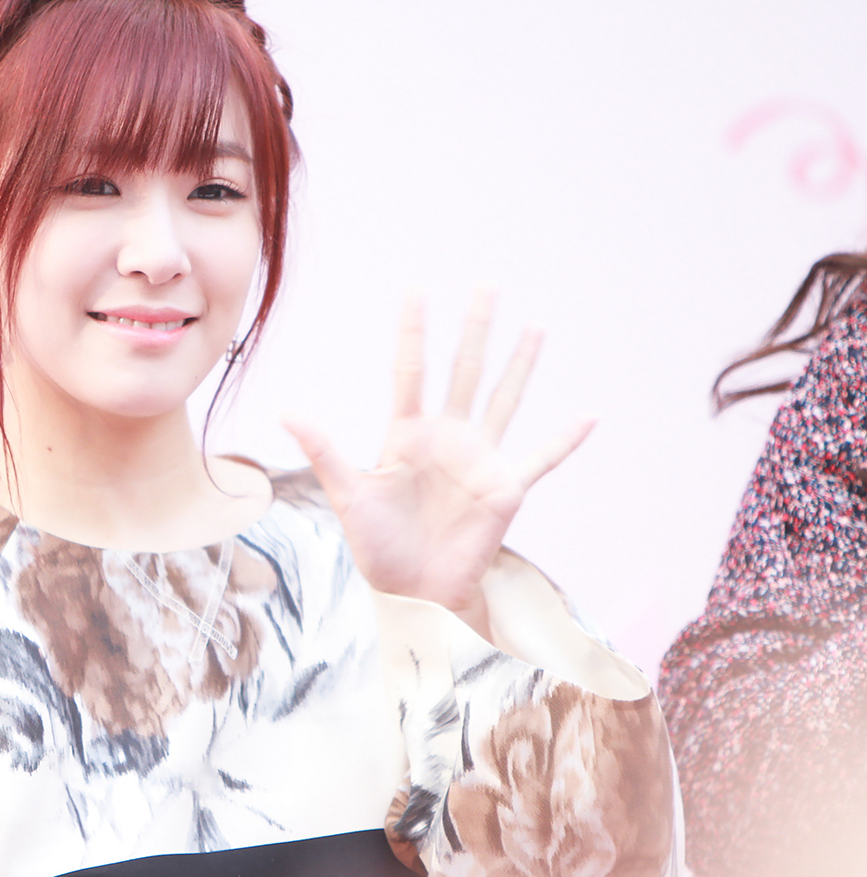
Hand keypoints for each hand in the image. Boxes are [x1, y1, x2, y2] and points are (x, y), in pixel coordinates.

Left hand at [285, 292, 592, 638]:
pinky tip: (591, 416)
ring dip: (520, 364)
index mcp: (407, 434)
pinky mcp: (505, 489)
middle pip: (463, 371)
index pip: (411, 370)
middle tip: (486, 286)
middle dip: (475, 329)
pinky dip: (566, 440)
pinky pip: (541, 458)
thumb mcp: (348, 495)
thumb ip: (325, 451)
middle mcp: (447, 438)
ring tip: (536, 327)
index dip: (414, 331)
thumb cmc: (376, 546)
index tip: (417, 290)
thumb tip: (286, 411)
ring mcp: (479, 459)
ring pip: (504, 399)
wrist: (411, 591)